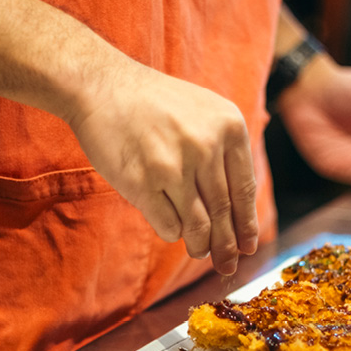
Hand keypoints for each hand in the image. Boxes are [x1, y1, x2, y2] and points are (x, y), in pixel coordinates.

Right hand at [70, 62, 258, 274]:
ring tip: (199, 252)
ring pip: (198, 225)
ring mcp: (174, 165)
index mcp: (229, 127)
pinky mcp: (144, 183)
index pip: (245, 189)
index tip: (249, 246)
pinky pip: (168, 225)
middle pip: (223, 211)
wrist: (102, 86)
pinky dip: (172, 233)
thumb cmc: (153, 103)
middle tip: (228, 264)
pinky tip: (171, 229)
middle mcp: (206, 146)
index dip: (247, 223)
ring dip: (200, 245)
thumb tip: (237, 207)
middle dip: (227, 246)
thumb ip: (223, 150)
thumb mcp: (203, 111)